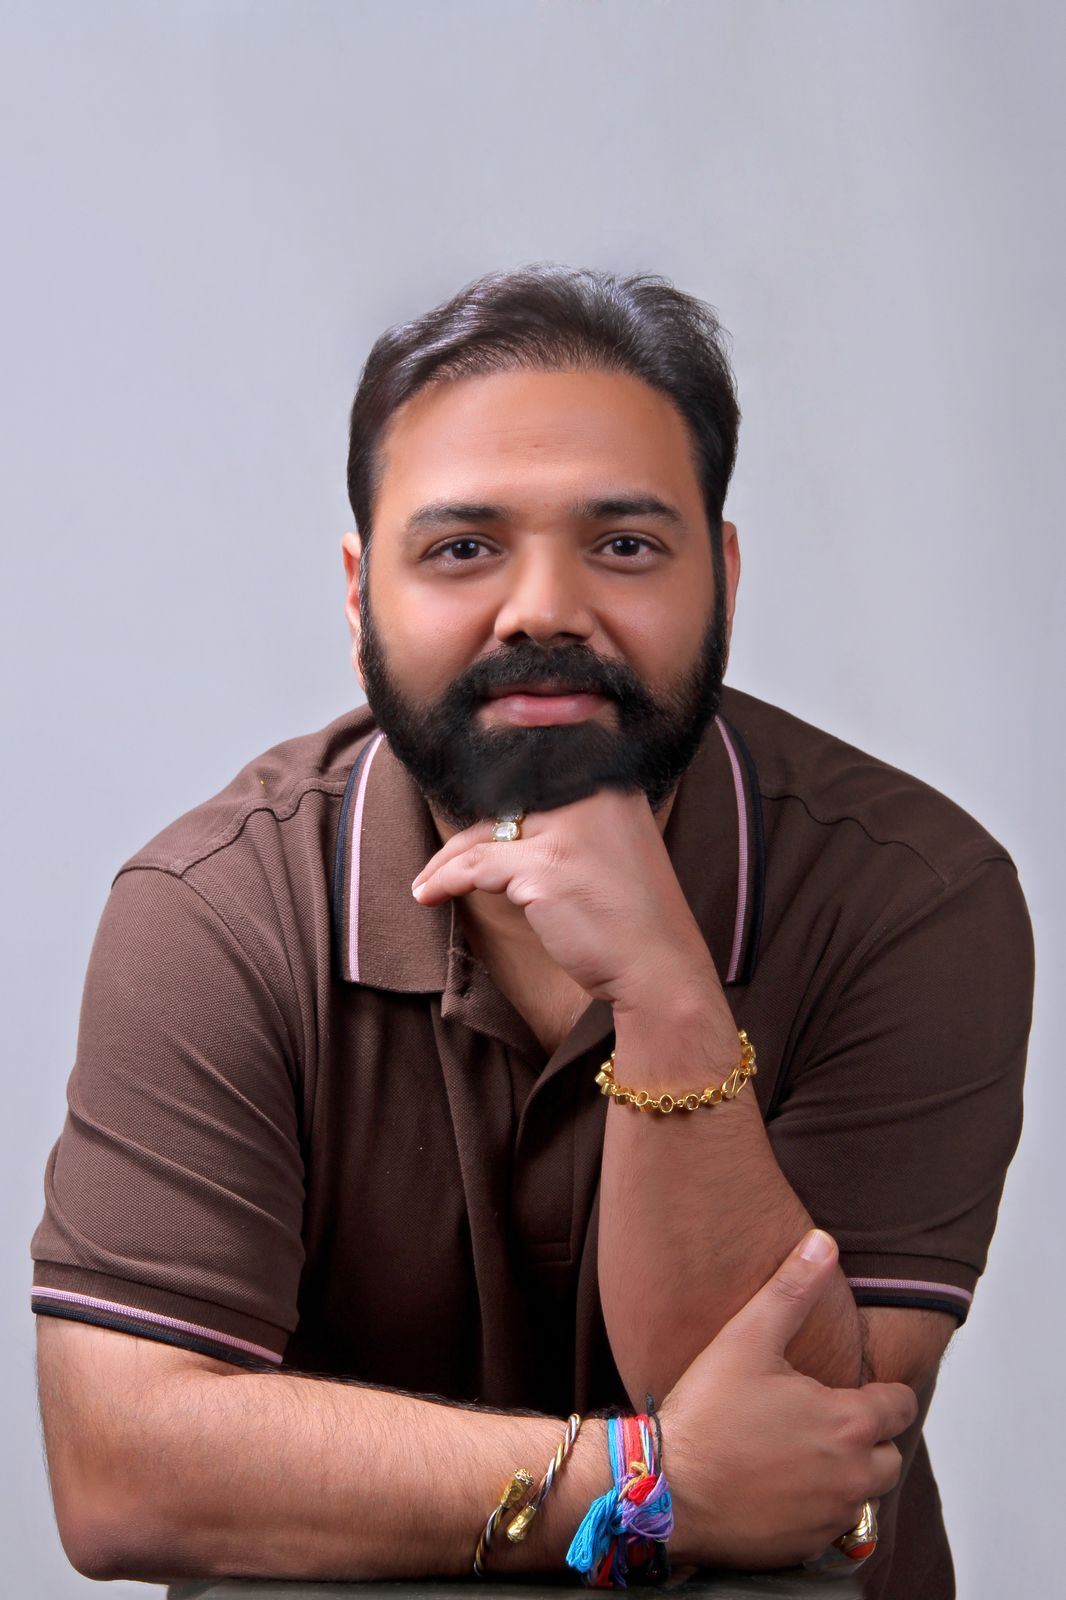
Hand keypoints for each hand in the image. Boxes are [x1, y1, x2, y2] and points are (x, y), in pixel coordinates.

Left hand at [411, 790, 717, 1012]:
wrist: (661, 971)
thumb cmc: (633, 920)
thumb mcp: (611, 850)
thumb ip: (570, 824)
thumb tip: (506, 818)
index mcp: (611, 786)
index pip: (534, 778)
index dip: (495, 802)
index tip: (468, 832)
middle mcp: (592, 796)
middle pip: (505, 804)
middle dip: (466, 836)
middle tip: (440, 862)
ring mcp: (569, 830)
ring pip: (484, 834)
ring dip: (447, 860)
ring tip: (427, 882)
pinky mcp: (547, 868)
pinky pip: (475, 867)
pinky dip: (446, 881)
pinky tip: (430, 894)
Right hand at [661, 1230, 916, 1569]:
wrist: (664, 1488)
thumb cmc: (706, 1414)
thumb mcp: (747, 1338)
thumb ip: (792, 1288)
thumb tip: (823, 1243)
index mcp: (846, 1423)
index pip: (900, 1406)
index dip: (883, 1393)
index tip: (858, 1389)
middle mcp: (849, 1476)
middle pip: (891, 1457)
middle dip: (869, 1439)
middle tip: (828, 1420)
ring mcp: (827, 1517)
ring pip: (863, 1496)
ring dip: (846, 1476)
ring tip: (804, 1452)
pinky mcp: (804, 1548)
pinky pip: (830, 1527)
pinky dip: (816, 1508)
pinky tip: (780, 1485)